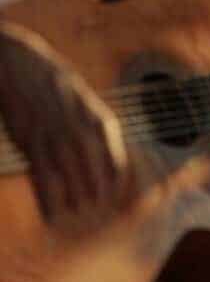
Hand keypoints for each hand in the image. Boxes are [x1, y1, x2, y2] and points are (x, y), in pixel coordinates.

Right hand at [0, 24, 126, 226]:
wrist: (20, 64)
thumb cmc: (53, 84)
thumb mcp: (84, 102)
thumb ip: (95, 126)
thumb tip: (105, 152)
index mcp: (101, 121)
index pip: (117, 164)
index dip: (115, 186)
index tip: (113, 199)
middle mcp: (83, 132)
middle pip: (97, 178)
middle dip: (97, 199)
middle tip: (96, 215)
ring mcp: (58, 139)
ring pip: (72, 183)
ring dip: (75, 204)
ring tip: (76, 217)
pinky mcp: (32, 143)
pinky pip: (44, 180)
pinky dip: (48, 202)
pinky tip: (51, 216)